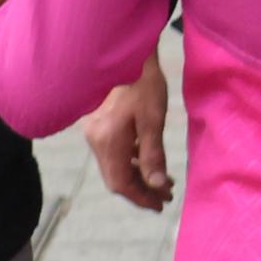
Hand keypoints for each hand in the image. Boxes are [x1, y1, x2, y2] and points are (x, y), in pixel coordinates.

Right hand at [83, 54, 173, 210]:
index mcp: (108, 141)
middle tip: (165, 197)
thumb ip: (153, 154)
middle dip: (140, 190)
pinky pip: (114, 153)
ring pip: (114, 166)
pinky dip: (131, 162)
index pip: (121, 183)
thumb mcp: (153, 120)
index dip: (141, 197)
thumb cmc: (144, 84)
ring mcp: (95, 133)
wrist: (125, 56)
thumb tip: (157, 185)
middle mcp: (96, 140)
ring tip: (164, 182)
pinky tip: (147, 161)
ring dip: (138, 177)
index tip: (161, 205)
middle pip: (115, 178)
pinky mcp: (99, 126)